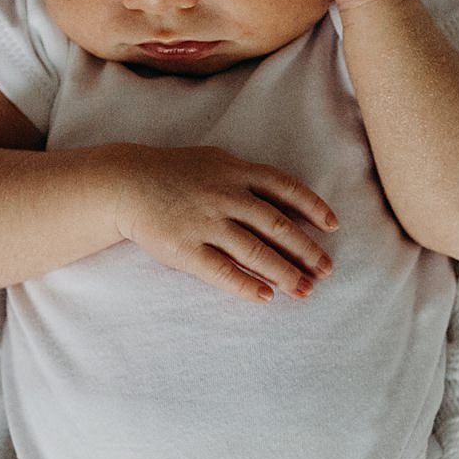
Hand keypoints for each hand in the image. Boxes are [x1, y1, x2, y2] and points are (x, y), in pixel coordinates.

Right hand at [109, 144, 339, 302]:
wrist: (126, 183)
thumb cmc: (174, 172)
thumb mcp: (214, 162)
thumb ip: (248, 178)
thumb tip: (285, 201)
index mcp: (236, 172)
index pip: (286, 188)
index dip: (312, 208)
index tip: (332, 226)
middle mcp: (226, 196)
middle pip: (277, 225)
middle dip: (306, 250)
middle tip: (326, 270)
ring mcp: (205, 223)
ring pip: (255, 251)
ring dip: (284, 273)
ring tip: (304, 290)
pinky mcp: (185, 248)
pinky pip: (221, 271)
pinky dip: (246, 285)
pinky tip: (265, 297)